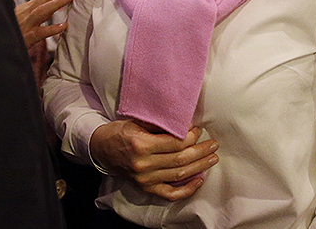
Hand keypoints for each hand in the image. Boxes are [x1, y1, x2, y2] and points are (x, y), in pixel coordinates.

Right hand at [15, 0, 73, 48]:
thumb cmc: (14, 31)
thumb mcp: (25, 18)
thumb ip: (40, 11)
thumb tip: (55, 2)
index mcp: (29, 8)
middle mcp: (28, 13)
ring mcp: (27, 24)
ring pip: (42, 11)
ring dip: (56, 3)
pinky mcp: (27, 38)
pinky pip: (40, 32)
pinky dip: (52, 28)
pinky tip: (63, 26)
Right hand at [89, 120, 218, 200]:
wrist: (101, 148)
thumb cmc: (120, 131)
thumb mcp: (137, 122)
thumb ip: (160, 125)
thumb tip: (185, 124)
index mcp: (142, 145)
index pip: (175, 143)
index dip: (191, 137)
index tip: (199, 130)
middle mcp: (144, 164)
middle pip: (180, 159)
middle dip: (201, 151)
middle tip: (213, 144)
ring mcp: (145, 179)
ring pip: (179, 175)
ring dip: (199, 166)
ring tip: (212, 158)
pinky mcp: (146, 188)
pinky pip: (170, 193)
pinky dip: (187, 189)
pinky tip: (199, 180)